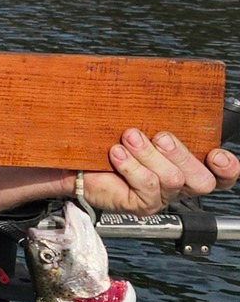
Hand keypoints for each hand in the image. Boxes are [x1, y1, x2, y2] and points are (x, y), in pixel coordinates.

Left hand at [81, 129, 238, 214]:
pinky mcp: (141, 204)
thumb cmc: (111, 143)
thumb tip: (166, 97)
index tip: (215, 154)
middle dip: (181, 154)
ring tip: (130, 138)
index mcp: (188, 166)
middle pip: (202, 180)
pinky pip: (147, 185)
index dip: (227, 167)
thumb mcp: (142, 127)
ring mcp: (160, 197)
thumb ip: (160, 120)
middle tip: (160, 137)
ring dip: (149, 154)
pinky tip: (117, 154)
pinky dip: (132, 166)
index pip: (222, 175)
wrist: (78, 163)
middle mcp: (178, 185)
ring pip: (172, 179)